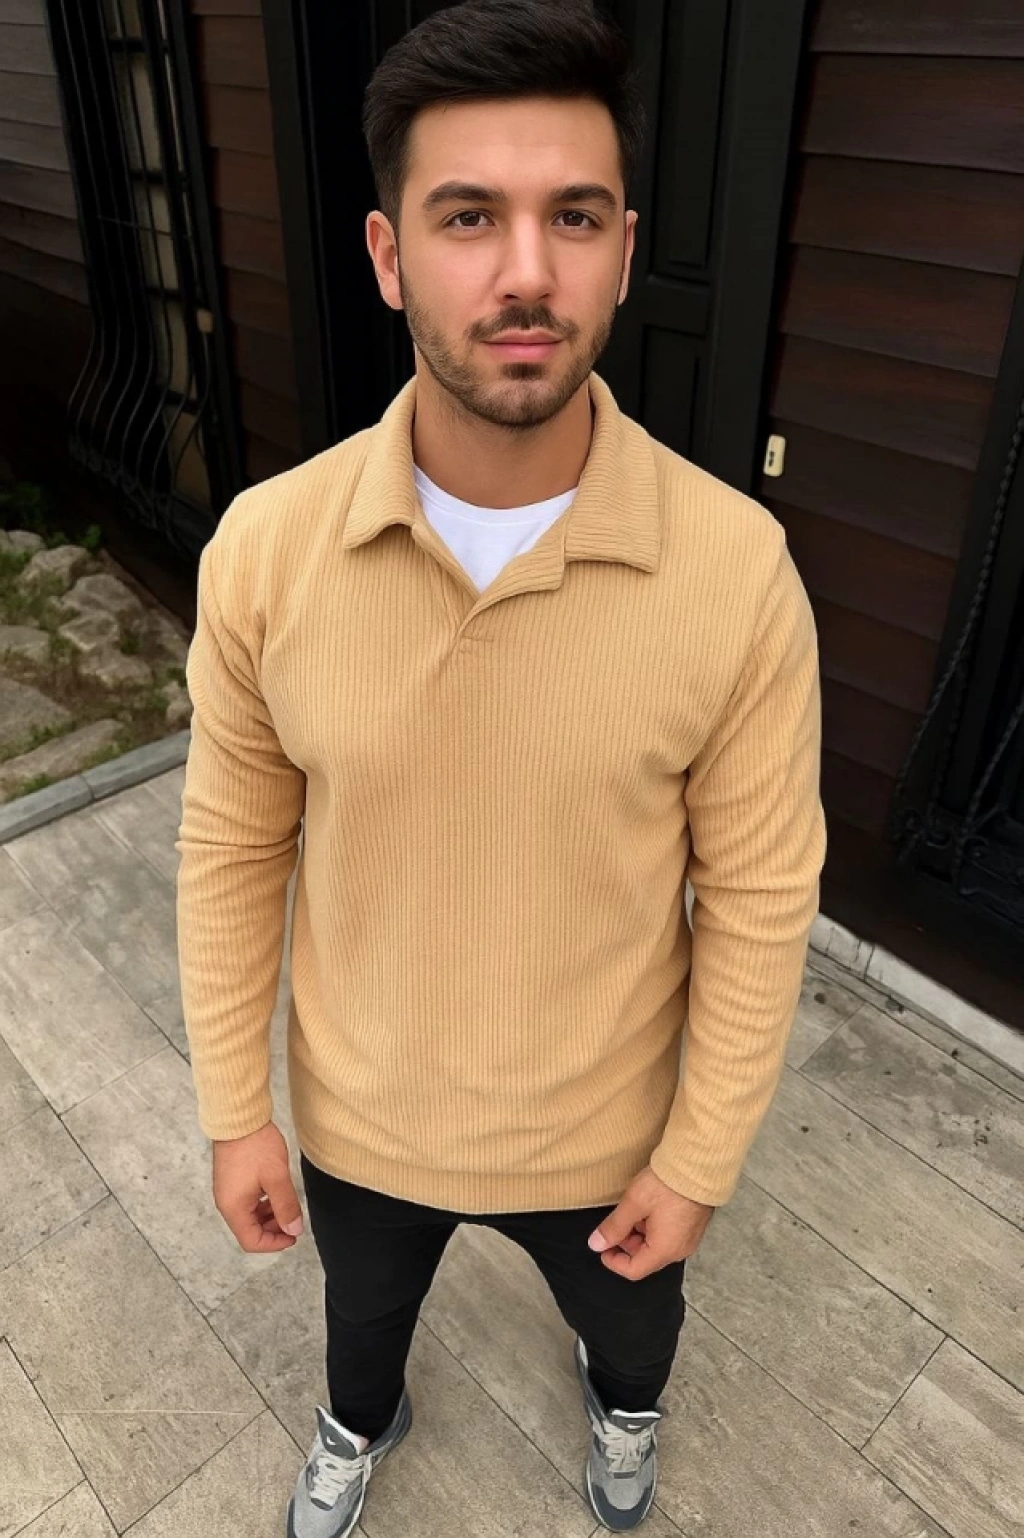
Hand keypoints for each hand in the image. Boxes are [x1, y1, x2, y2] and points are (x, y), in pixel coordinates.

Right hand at [212, 1120, 304, 1252]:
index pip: (251, 1241)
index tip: (294, 1236)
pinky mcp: (231, 1181)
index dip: (274, 1243)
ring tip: (287, 1205)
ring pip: (250, 1216)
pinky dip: (263, 1204)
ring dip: (269, 1216)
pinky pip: (247, 1203)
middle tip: (293, 1220)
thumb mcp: (277, 1178)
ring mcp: (227, 1192)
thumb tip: (294, 1230)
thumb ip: (286, 1206)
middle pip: (250, 1230)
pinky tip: (276, 1193)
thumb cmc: (256, 1146)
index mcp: (233, 1208)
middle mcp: (226, 1203)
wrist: (239, 1118)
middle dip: (273, 1230)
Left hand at [588, 1165, 713, 1279]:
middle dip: (626, 1244)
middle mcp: (679, 1250)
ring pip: (656, 1246)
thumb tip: (596, 1244)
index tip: (602, 1247)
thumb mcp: (634, 1203)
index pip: (633, 1270)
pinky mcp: (693, 1227)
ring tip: (634, 1209)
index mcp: (664, 1250)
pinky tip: (650, 1207)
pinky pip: (669, 1236)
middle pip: (645, 1258)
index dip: (613, 1261)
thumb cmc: (669, 1184)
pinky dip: (654, 1228)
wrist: (698, 1166)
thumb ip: (614, 1227)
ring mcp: (688, 1239)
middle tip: (617, 1222)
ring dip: (640, 1234)